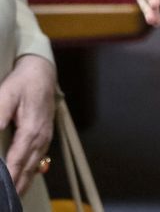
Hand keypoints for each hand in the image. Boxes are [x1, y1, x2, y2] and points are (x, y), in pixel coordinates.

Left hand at [0, 55, 55, 194]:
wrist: (42, 72)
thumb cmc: (23, 83)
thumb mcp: (5, 96)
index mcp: (31, 130)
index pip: (16, 161)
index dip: (8, 178)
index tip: (2, 189)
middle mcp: (41, 137)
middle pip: (26, 169)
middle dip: (15, 187)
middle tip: (6, 202)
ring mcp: (45, 138)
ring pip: (33, 167)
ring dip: (22, 183)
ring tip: (12, 199)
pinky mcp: (45, 136)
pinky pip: (38, 161)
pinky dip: (29, 174)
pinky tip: (23, 181)